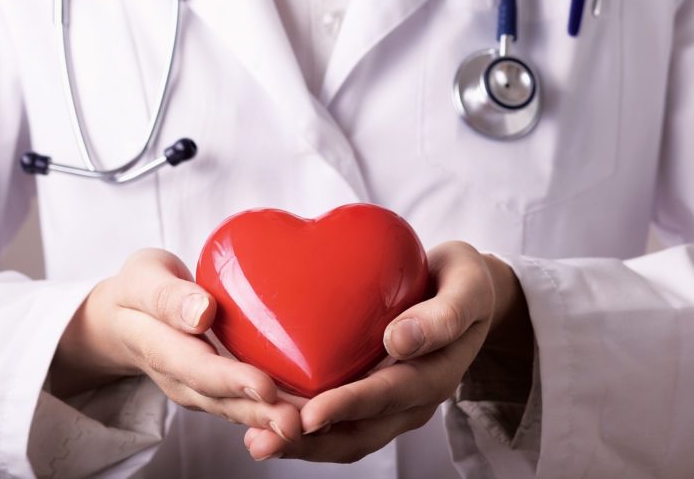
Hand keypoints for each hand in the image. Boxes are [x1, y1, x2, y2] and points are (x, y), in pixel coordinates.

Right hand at [51, 248, 300, 441]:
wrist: (121, 319)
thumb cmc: (138, 290)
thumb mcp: (143, 280)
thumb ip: (168, 296)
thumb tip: (202, 312)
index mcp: (159, 347)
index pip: (196, 367)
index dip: (231, 380)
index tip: (264, 386)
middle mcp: (180, 378)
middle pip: (222, 399)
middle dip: (259, 413)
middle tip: (297, 422)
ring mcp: (198, 388)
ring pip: (236, 408)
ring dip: (270, 419)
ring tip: (309, 423)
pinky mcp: (216, 388)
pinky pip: (244, 403)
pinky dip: (273, 410)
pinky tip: (306, 411)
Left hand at [243, 241, 531, 461]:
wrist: (468, 294)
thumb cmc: (465, 284)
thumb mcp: (468, 289)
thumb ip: (443, 316)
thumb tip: (400, 340)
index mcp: (435, 374)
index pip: (388, 397)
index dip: (348, 407)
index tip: (309, 414)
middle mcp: (413, 399)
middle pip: (361, 432)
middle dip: (311, 439)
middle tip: (265, 438)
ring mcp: (393, 402)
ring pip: (346, 435)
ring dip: (302, 442)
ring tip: (257, 441)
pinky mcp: (374, 394)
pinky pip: (340, 420)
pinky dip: (306, 425)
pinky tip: (270, 419)